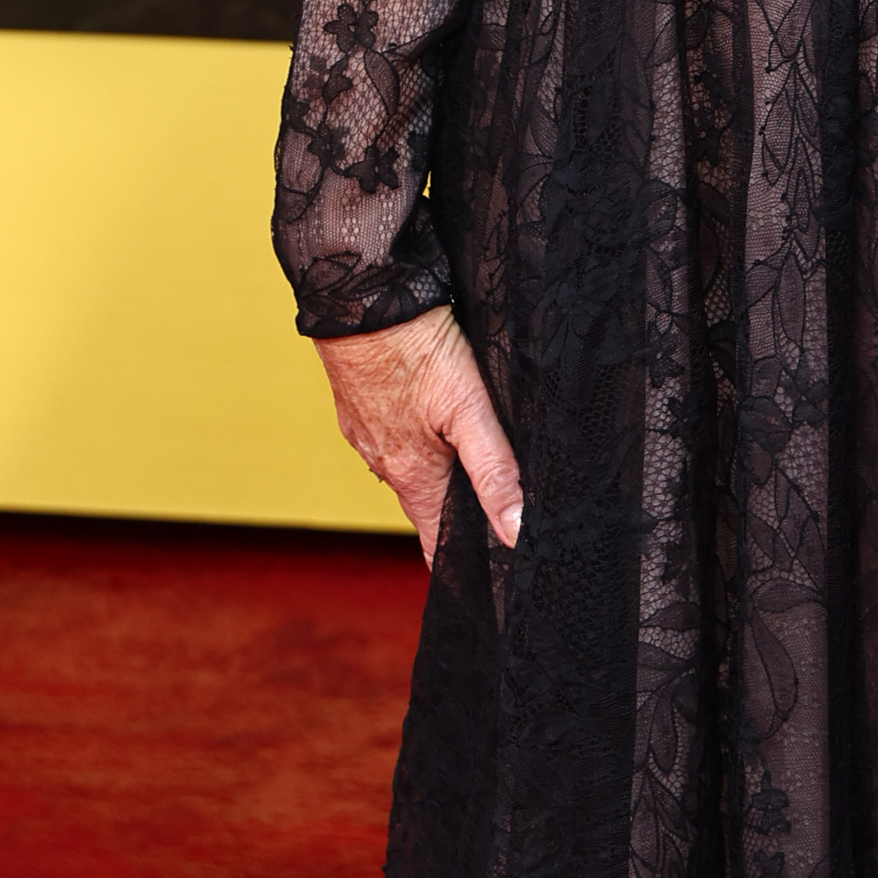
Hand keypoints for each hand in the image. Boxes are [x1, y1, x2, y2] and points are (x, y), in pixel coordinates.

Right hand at [317, 303, 522, 564]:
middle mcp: (383, 460)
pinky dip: (414, 441)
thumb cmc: (414, 349)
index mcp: (411, 473)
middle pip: (426, 504)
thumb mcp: (467, 410)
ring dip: (435, 476)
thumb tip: (517, 532)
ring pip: (408, 467)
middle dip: (455, 518)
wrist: (360, 296)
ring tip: (468, 475)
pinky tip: (431, 423)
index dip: (461, 562)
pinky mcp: (360, 403)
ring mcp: (367, 432)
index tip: (486, 581)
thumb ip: (493, 470)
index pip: (435, 541)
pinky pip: (391, 436)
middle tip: (492, 523)